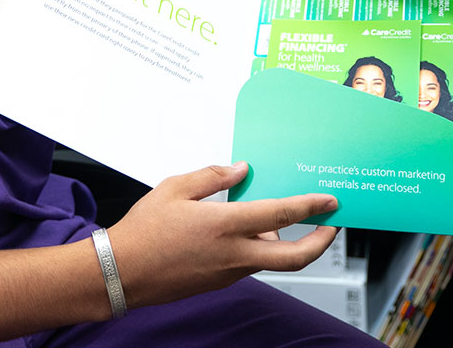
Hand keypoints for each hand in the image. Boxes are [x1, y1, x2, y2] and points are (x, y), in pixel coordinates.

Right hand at [107, 162, 337, 308]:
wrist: (121, 274)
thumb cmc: (144, 231)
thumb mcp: (175, 187)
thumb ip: (213, 176)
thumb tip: (242, 170)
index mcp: (225, 226)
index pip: (281, 215)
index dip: (311, 207)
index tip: (330, 201)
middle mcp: (234, 255)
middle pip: (294, 258)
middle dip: (320, 243)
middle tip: (332, 226)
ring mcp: (228, 273)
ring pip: (271, 260)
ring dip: (283, 242)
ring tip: (271, 215)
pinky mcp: (219, 282)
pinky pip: (250, 263)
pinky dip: (259, 247)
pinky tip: (244, 228)